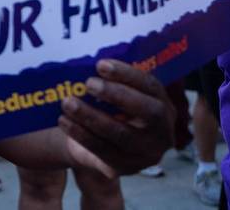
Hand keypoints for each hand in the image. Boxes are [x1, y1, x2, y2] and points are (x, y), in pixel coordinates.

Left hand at [57, 59, 174, 177]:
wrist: (102, 147)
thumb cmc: (112, 112)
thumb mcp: (119, 96)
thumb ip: (112, 83)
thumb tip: (89, 62)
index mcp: (164, 105)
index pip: (151, 86)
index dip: (127, 74)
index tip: (101, 64)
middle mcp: (162, 131)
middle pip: (146, 111)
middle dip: (116, 95)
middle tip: (89, 83)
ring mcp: (147, 153)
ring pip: (120, 133)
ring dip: (91, 116)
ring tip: (68, 102)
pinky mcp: (126, 167)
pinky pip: (102, 150)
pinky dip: (81, 134)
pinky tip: (64, 121)